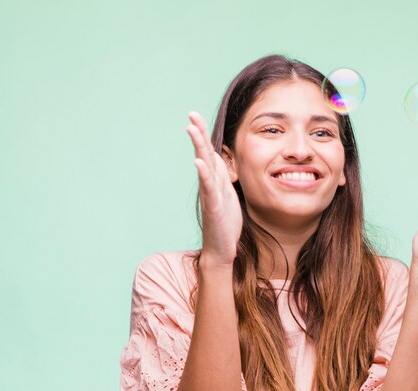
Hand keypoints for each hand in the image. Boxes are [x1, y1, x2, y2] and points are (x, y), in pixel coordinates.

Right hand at [186, 111, 242, 266]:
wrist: (222, 249)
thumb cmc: (225, 222)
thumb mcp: (227, 194)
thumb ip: (220, 175)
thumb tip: (215, 156)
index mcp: (215, 180)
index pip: (208, 151)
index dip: (202, 134)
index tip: (195, 115)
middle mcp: (210, 184)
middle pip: (203, 153)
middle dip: (197, 133)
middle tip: (191, 114)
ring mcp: (210, 195)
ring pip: (203, 166)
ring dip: (197, 147)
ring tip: (191, 130)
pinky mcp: (213, 207)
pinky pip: (209, 188)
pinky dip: (204, 174)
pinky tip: (198, 162)